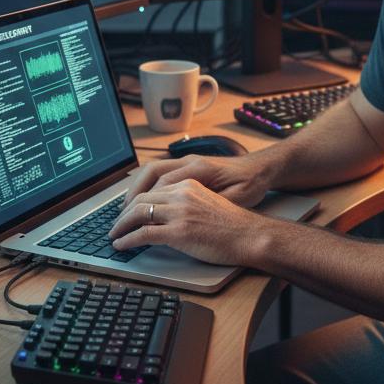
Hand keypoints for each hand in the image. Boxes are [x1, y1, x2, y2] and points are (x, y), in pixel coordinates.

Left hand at [109, 177, 269, 265]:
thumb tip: (164, 215)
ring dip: (121, 226)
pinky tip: (122, 245)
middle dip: (123, 213)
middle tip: (116, 225)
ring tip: (114, 236)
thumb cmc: (233, 224)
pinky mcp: (180, 232)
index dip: (135, 200)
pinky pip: (144, 234)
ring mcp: (180, 212)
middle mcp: (182, 193)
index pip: (152, 187)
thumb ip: (185, 202)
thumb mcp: (206, 202)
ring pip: (138, 214)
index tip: (127, 211)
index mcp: (188, 183)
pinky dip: (128, 240)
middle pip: (141, 198)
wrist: (250, 234)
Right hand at [123, 154, 268, 209]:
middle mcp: (189, 162)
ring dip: (137, 189)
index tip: (134, 221)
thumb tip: (190, 215)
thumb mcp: (237, 198)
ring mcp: (187, 163)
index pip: (162, 183)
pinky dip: (146, 186)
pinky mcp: (187, 169)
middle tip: (122, 217)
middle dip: (133, 195)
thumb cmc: (250, 183)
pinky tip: (141, 201)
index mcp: (199, 168)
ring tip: (125, 211)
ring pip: (152, 171)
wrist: (261, 169)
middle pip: (150, 173)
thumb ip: (212, 203)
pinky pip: (159, 173)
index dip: (145, 203)